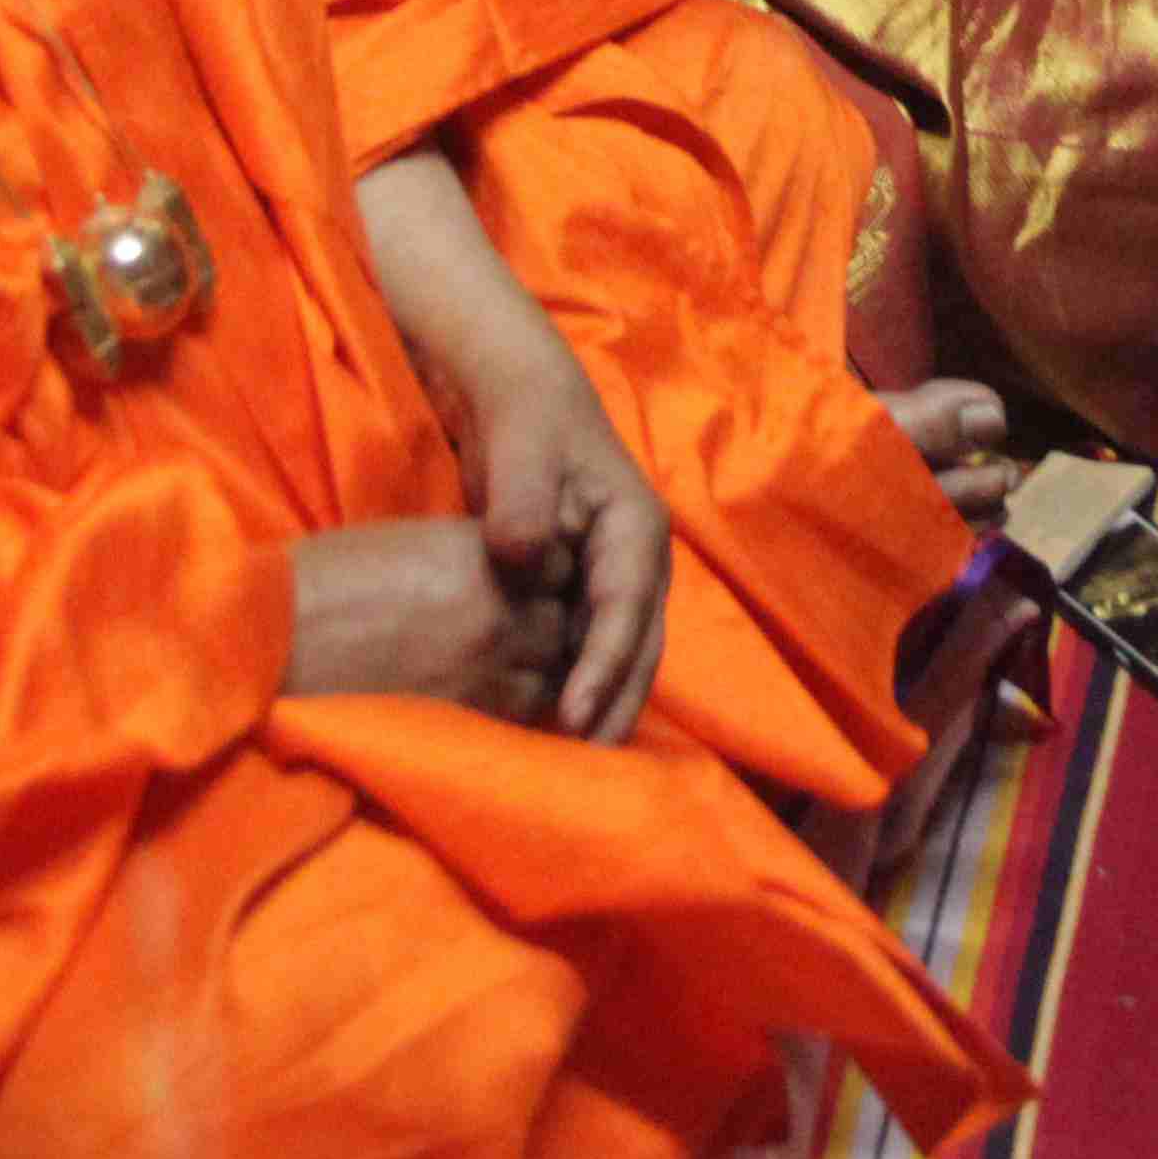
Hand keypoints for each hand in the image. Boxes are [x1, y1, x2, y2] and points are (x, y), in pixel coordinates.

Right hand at [283, 518, 570, 719]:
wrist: (276, 642)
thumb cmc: (322, 584)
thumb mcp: (406, 546)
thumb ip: (464, 559)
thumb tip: (490, 577)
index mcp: (483, 551)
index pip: (561, 562)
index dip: (551, 579)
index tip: (533, 591)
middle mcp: (501, 606)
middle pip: (567, 619)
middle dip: (556, 629)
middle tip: (529, 641)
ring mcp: (492, 666)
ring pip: (557, 675)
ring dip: (544, 677)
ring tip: (514, 679)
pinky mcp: (471, 716)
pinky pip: (524, 718)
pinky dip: (520, 715)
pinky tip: (494, 708)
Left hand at [467, 365, 673, 743]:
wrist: (517, 395)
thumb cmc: (524, 417)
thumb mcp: (522, 446)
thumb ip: (522, 502)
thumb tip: (523, 558)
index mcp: (636, 527)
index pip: (626, 610)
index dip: (603, 666)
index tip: (574, 716)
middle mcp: (640, 560)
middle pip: (638, 645)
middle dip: (615, 704)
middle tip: (582, 763)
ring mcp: (617, 576)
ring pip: (622, 652)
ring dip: (603, 703)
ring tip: (571, 759)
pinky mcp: (588, 588)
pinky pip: (592, 645)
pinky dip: (580, 683)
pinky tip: (548, 723)